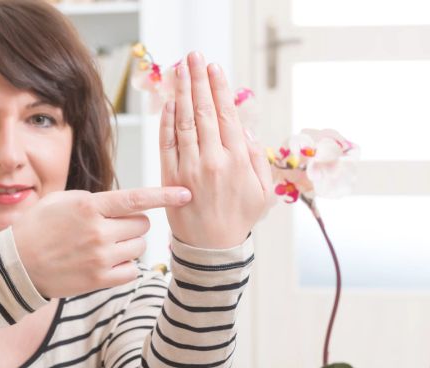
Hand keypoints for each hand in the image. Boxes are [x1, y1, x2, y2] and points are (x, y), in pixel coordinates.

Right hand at [12, 187, 191, 297]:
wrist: (16, 264)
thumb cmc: (37, 228)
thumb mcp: (62, 200)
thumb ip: (95, 200)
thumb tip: (126, 202)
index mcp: (90, 207)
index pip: (136, 199)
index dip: (165, 196)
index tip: (186, 194)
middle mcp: (98, 232)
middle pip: (143, 225)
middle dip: (134, 223)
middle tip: (115, 226)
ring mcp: (100, 258)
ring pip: (139, 247)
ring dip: (130, 244)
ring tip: (107, 245)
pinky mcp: (99, 280)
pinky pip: (131, 271)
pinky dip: (125, 266)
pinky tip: (108, 262)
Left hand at [160, 52, 274, 248]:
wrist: (212, 250)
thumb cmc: (239, 218)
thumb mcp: (262, 192)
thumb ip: (258, 160)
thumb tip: (247, 131)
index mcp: (238, 160)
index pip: (226, 114)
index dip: (218, 88)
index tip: (214, 67)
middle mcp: (213, 160)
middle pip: (203, 111)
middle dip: (197, 80)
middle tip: (193, 56)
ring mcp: (189, 168)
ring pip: (183, 122)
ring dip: (180, 93)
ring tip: (179, 71)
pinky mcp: (171, 177)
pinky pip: (167, 144)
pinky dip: (166, 122)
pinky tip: (168, 103)